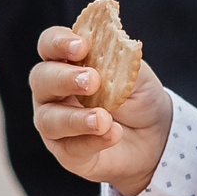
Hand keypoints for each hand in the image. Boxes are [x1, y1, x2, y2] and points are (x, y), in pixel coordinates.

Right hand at [31, 26, 174, 195]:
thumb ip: (121, 60)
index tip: (82, 46)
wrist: (155, 136)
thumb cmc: (137, 97)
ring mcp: (56, 123)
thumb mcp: (136, 73)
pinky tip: (113, 134)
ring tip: (103, 119)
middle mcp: (52, 92)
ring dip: (75, 118)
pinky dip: (92, 141)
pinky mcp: (67, 153)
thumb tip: (113, 44)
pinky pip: (70, 148)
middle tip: (92, 81)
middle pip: (41, 79)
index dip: (59, 43)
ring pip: (48, 119)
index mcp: (66, 63)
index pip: (49, 45)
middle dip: (65, 78)